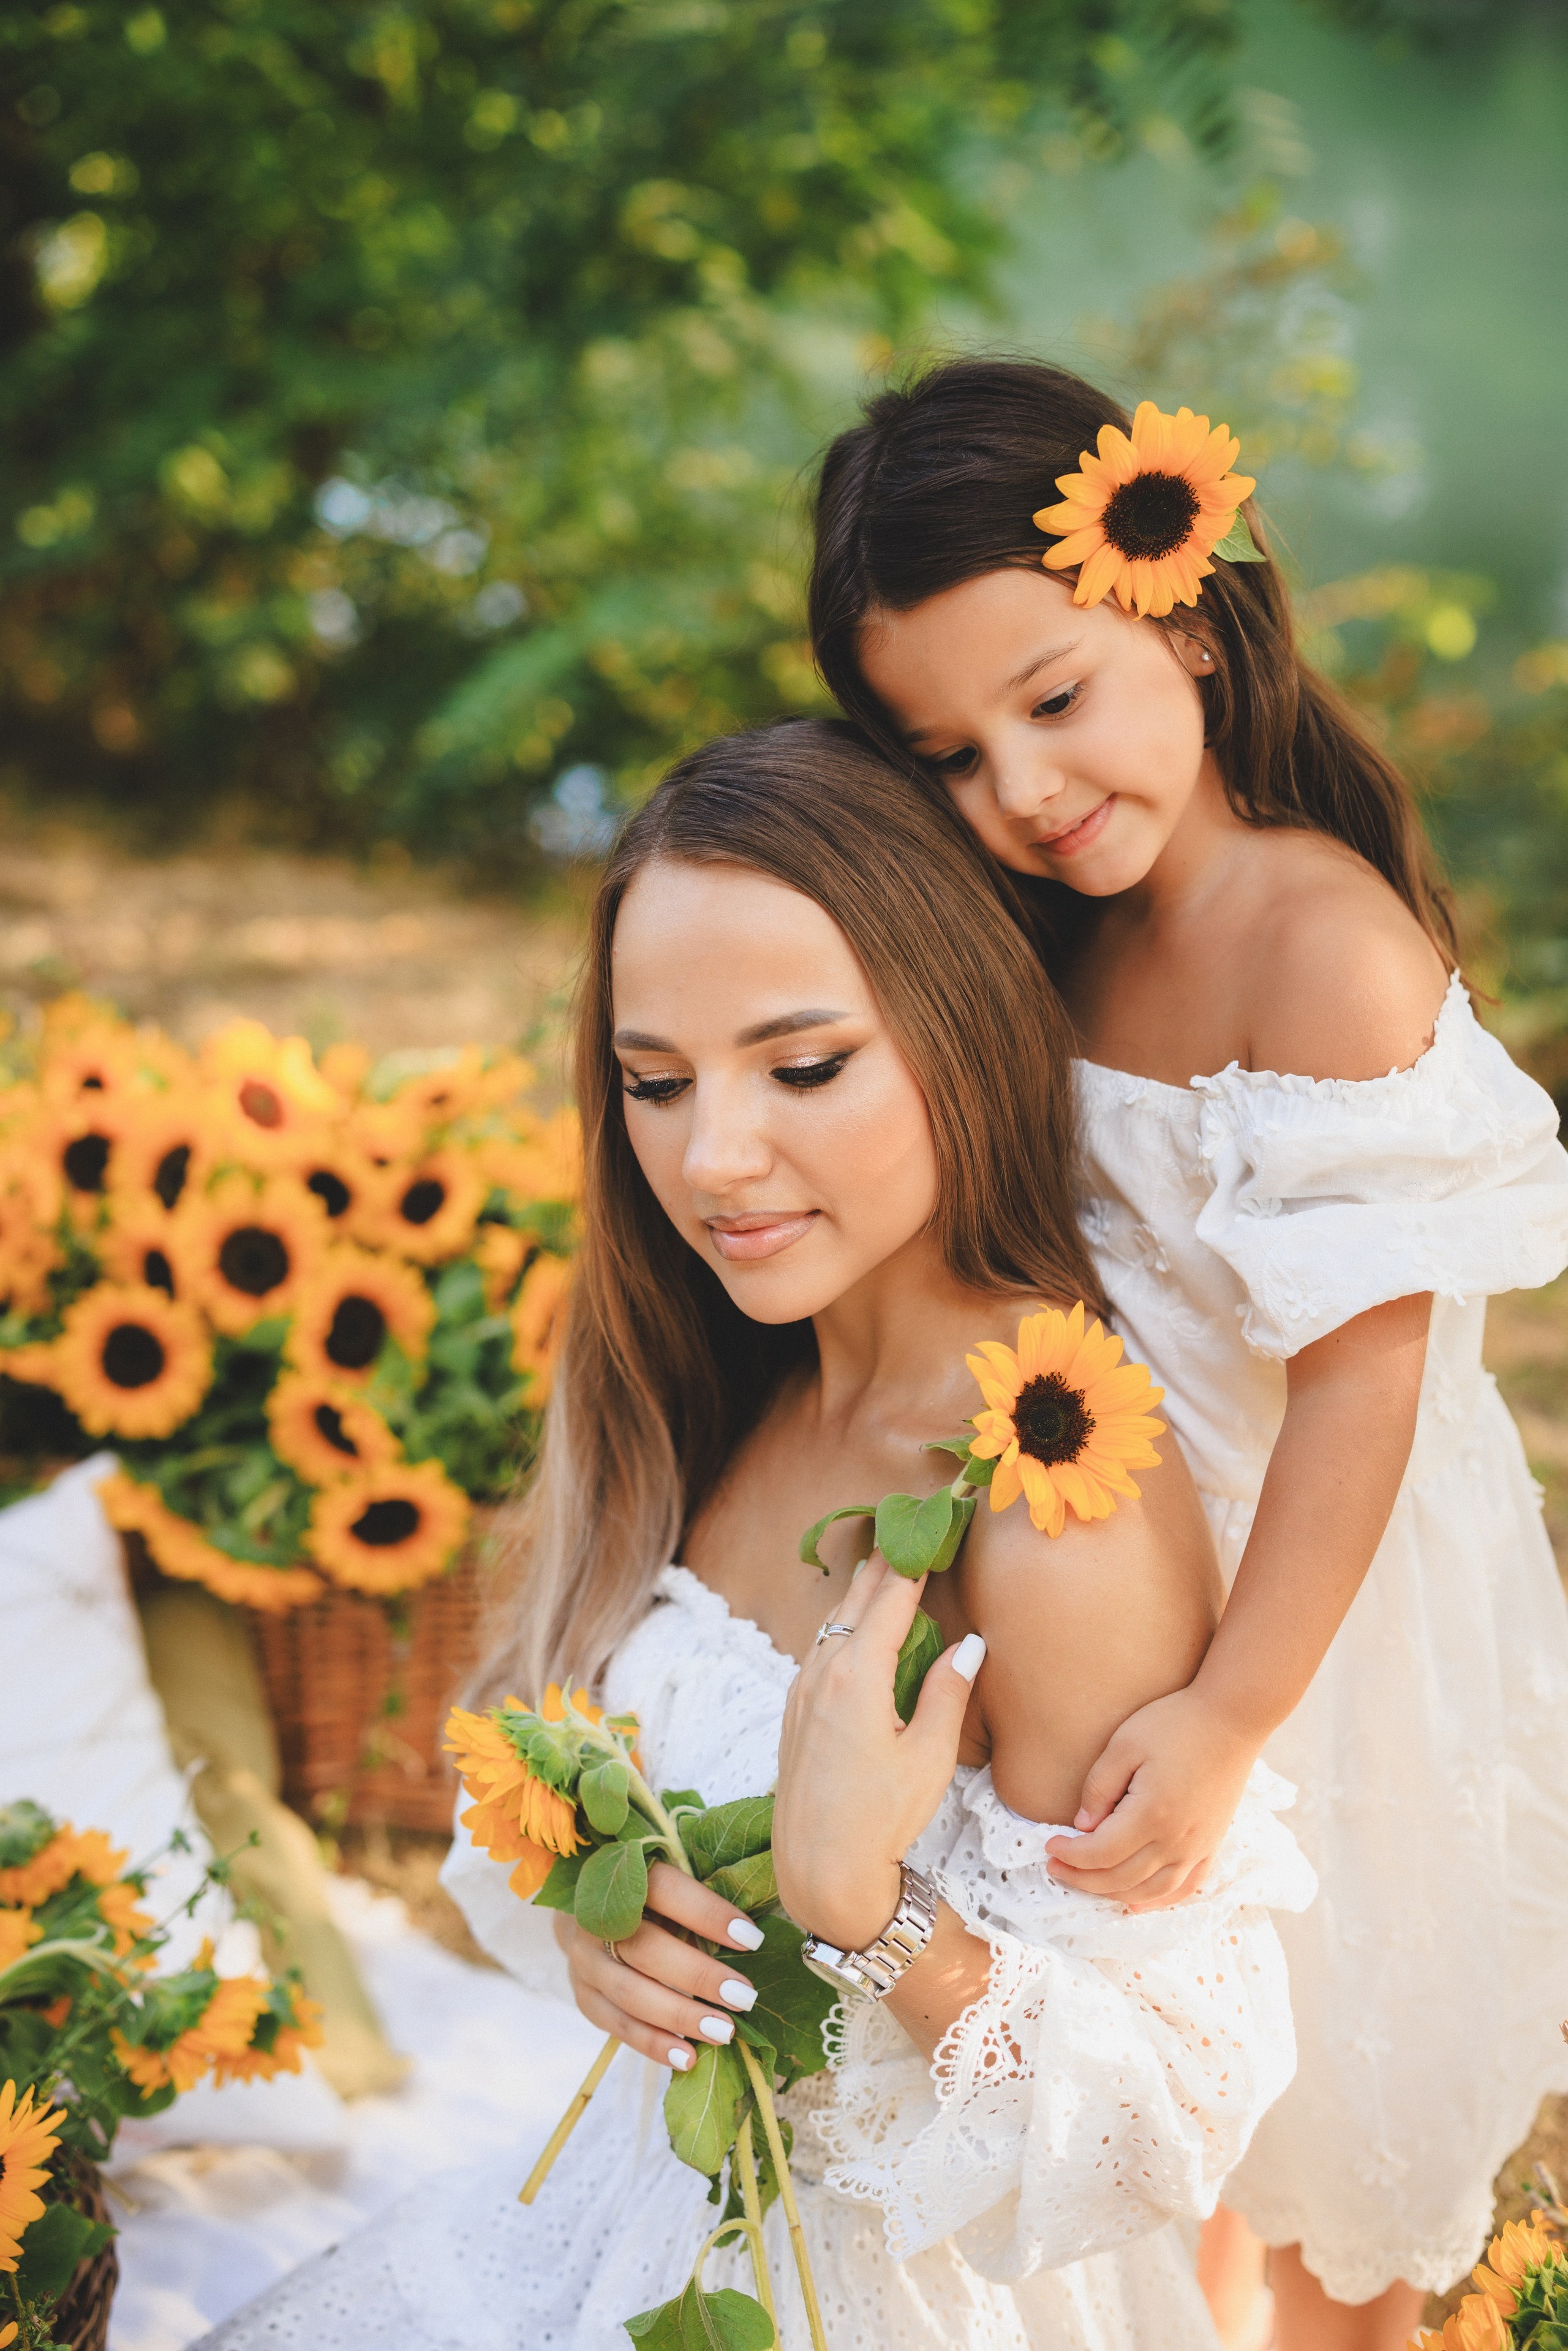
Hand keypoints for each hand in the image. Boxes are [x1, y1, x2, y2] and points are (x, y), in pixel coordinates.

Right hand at [559, 1860, 766, 2071]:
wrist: (593, 1916)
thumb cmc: (652, 1899)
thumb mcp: (672, 1886)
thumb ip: (701, 1903)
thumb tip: (755, 1935)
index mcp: (624, 1877)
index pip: (665, 1891)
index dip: (707, 1914)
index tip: (752, 1940)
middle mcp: (597, 1919)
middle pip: (646, 1949)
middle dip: (699, 1976)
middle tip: (744, 1997)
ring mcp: (585, 1960)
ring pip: (630, 1993)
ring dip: (680, 2016)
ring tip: (725, 2032)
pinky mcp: (584, 1997)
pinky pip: (617, 2026)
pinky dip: (653, 2044)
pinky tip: (688, 2059)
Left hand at [772, 1554, 984, 1950]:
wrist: (818, 1869)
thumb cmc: (880, 1819)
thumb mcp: (929, 1756)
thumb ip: (948, 1691)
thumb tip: (971, 1643)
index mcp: (857, 1673)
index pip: (893, 1595)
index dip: (917, 1554)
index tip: (939, 1517)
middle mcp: (821, 1670)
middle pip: (858, 1596)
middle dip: (888, 1559)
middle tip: (915, 1525)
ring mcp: (801, 1689)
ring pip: (834, 1621)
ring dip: (863, 1591)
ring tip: (890, 1566)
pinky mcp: (793, 1711)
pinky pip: (821, 1648)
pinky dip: (844, 1624)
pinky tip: (858, 1628)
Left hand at [1044, 1684, 1258, 1910]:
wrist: (1231, 1720)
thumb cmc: (1175, 1724)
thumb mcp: (1124, 1744)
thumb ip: (1099, 1788)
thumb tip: (1082, 1827)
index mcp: (1151, 1814)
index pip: (1101, 1853)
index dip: (1071, 1855)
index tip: (1049, 1846)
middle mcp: (1176, 1840)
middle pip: (1121, 1878)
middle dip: (1082, 1878)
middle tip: (1055, 1868)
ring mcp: (1198, 1847)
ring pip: (1150, 1891)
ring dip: (1113, 1894)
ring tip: (1086, 1882)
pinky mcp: (1212, 1844)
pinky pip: (1185, 1887)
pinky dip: (1158, 1900)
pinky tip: (1136, 1903)